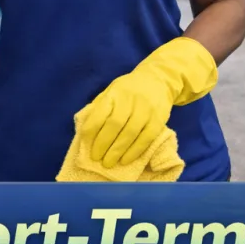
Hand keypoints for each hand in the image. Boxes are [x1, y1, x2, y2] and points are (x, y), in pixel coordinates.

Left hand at [78, 37, 217, 168]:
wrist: (158, 80)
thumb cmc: (129, 90)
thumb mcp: (112, 91)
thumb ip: (100, 107)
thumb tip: (86, 131)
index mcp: (114, 93)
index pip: (100, 113)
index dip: (91, 131)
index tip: (85, 145)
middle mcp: (130, 99)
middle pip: (114, 125)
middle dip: (103, 144)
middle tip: (96, 159)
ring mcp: (146, 109)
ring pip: (130, 133)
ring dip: (117, 151)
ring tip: (108, 163)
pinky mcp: (159, 119)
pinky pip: (146, 138)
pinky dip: (134, 152)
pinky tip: (125, 160)